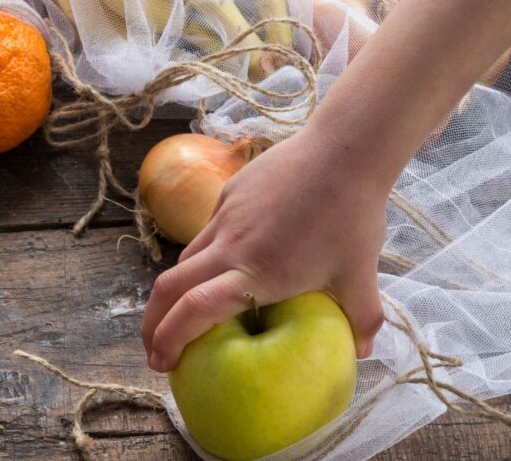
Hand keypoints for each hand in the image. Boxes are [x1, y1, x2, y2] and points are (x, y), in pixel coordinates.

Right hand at [139, 131, 387, 372]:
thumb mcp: (361, 276)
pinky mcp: (227, 195)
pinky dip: (204, 257)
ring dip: (174, 292)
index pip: (195, 310)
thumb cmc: (353, 215)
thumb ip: (361, 318)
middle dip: (151, 324)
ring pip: (184, 260)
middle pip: (168, 288)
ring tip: (182, 311)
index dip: (169, 339)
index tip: (162, 363)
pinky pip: (206, 234)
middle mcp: (229, 247)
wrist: (344, 150)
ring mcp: (223, 218)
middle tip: (154, 350)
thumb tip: (362, 352)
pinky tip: (224, 261)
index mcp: (257, 273)